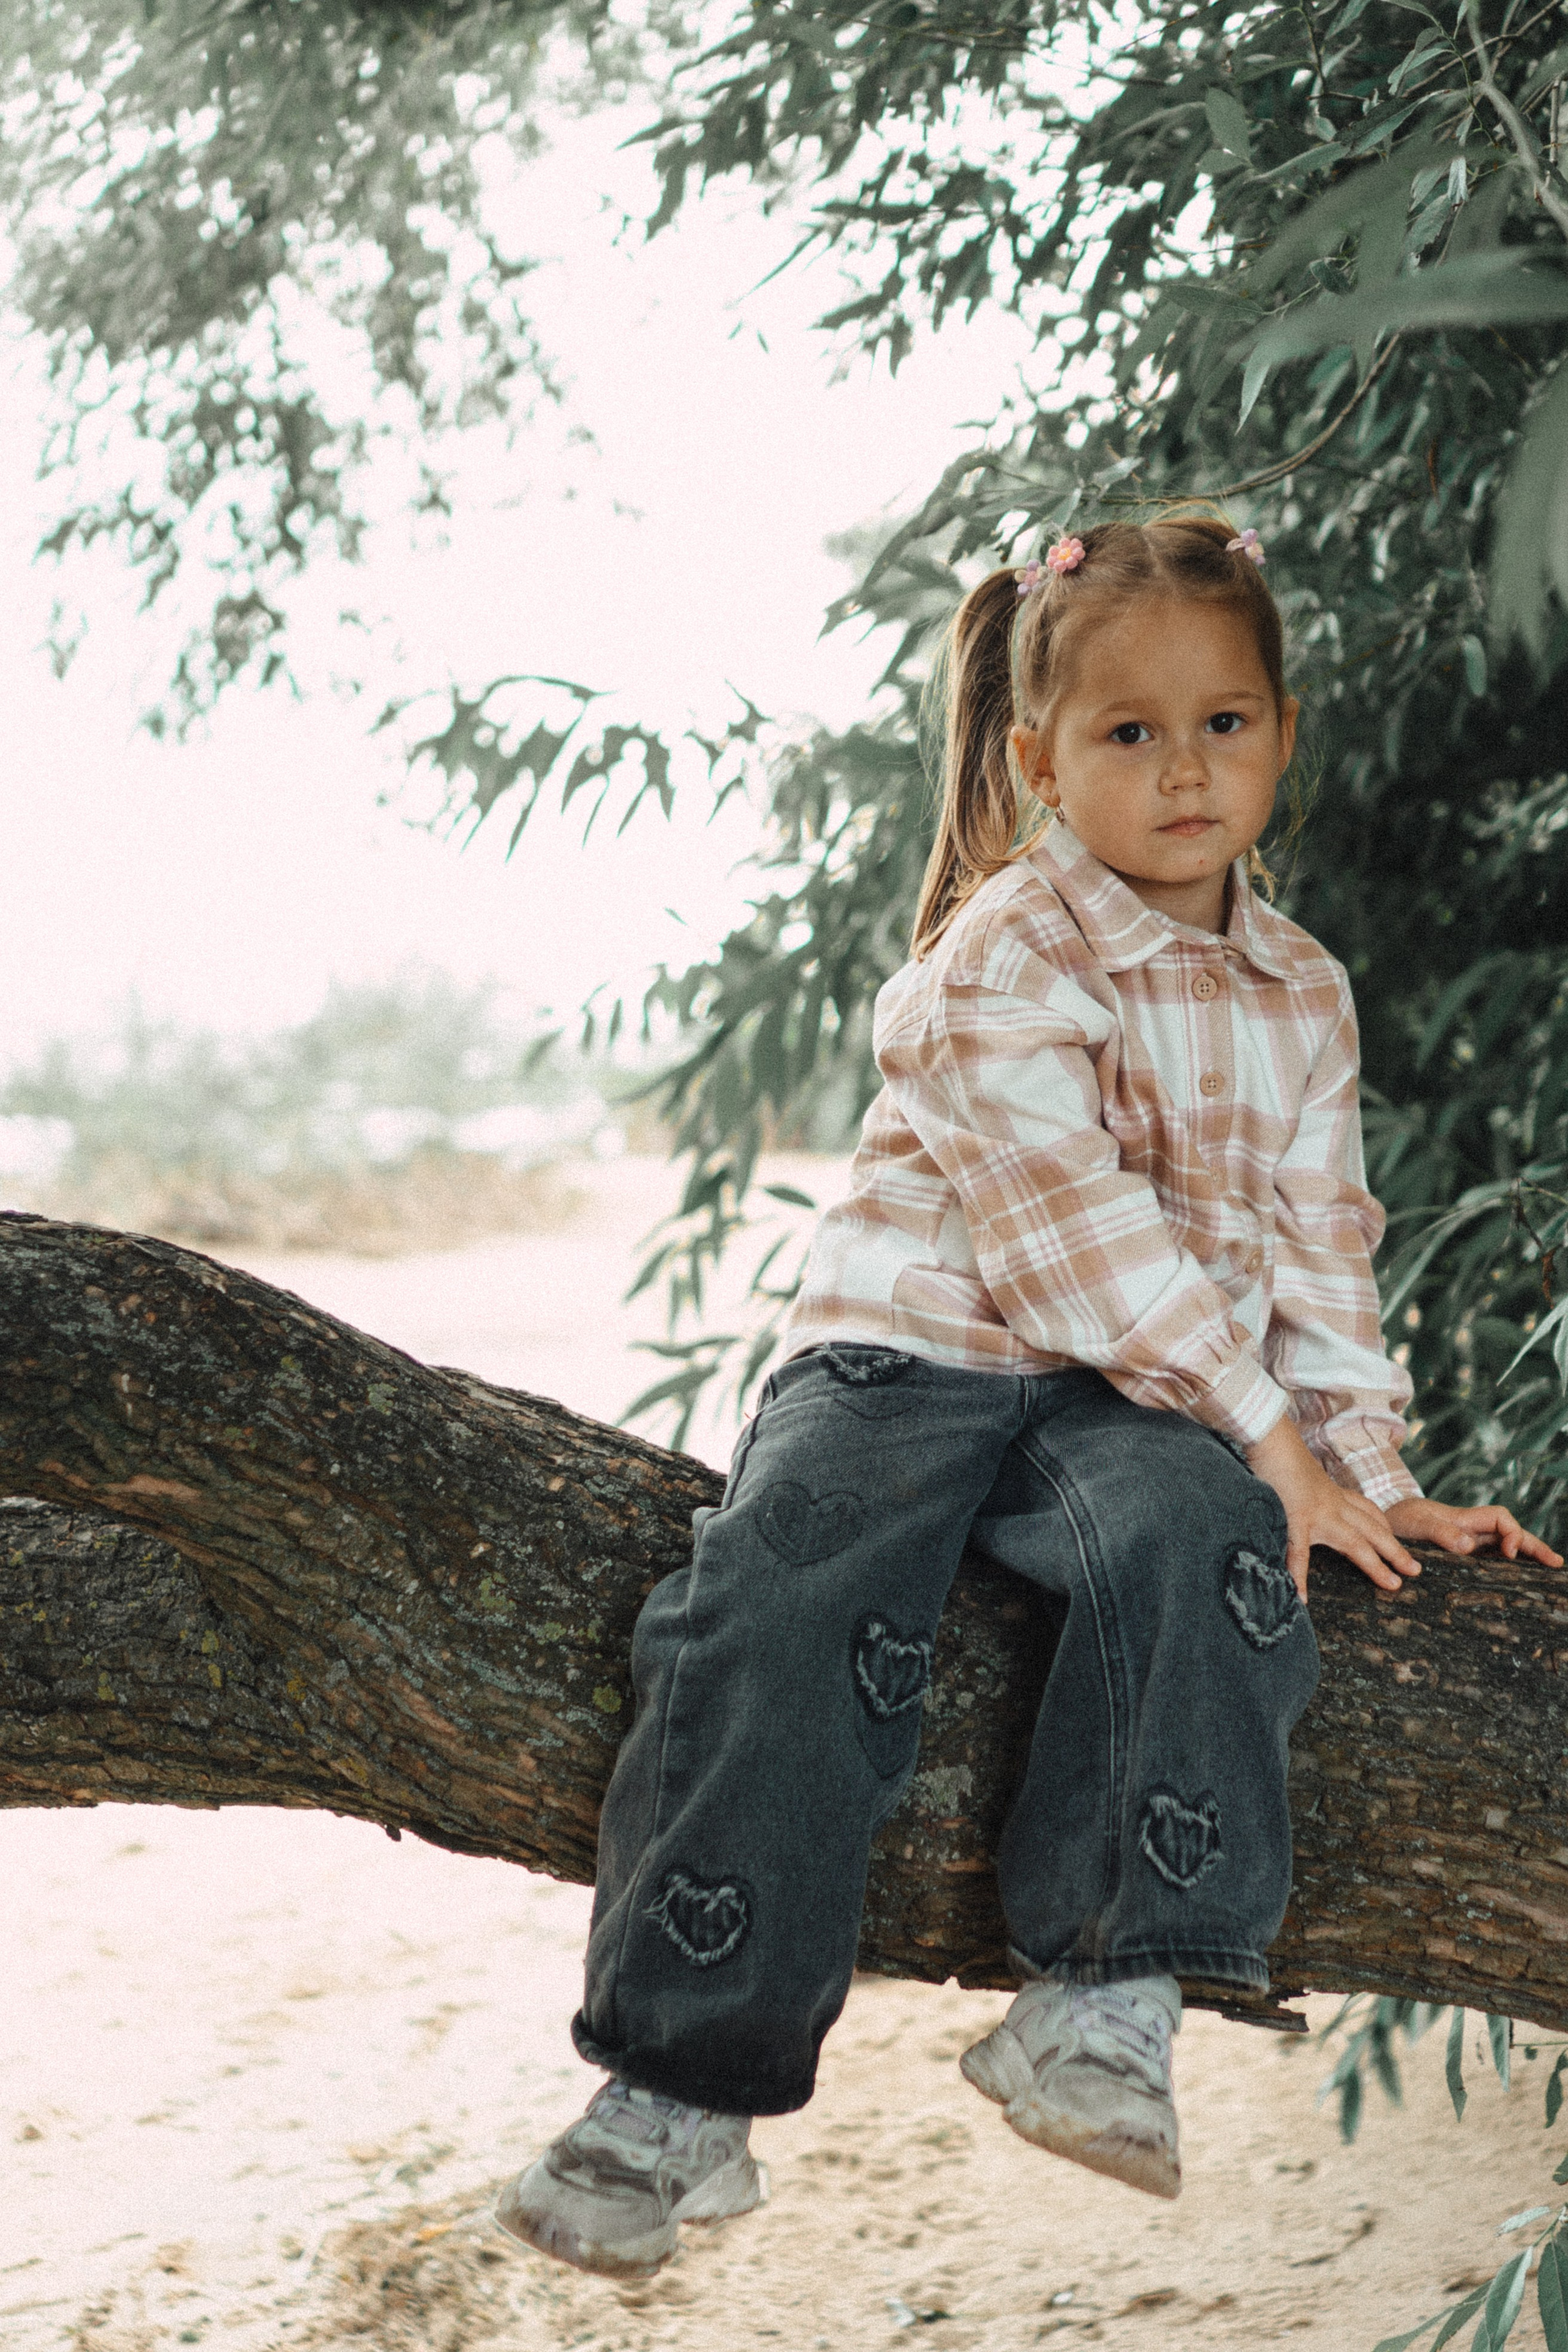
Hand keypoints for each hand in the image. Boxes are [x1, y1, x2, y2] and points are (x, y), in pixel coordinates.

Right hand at [1247, 1414, 1419, 1599]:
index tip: (1395, 1543)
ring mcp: (1318, 1513)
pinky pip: (1300, 1553)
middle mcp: (1332, 1504)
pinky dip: (1299, 1576)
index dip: (1384, 1528)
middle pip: (1372, 1529)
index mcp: (1332, 1493)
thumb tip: (1298, 1504)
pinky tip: (1300, 1598)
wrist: (1270, 1438)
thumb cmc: (1279, 1453)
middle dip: (1396, 1550)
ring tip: (1392, 1585)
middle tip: (1415, 1570)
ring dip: (1376, 1564)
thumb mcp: (1297, 1477)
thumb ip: (1302, 1492)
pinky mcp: (1297, 1518)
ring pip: (1355, 1542)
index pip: (1367, 1512)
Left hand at [1384, 1496, 1561, 1567]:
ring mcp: (1469, 1542)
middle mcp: (1472, 1530)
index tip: (1510, 1551)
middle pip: (1511, 1533)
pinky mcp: (1462, 1555)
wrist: (1383, 1522)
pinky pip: (1491, 1558)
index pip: (1500, 1519)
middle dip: (1534, 1546)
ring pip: (1505, 1546)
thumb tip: (1469, 1546)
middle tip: (1556, 1563)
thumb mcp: (1416, 1524)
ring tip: (1549, 1569)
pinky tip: (1519, 1577)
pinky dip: (1508, 1565)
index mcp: (1465, 1519)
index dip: (1512, 1533)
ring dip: (1527, 1556)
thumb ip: (1440, 1533)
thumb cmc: (1399, 1519)